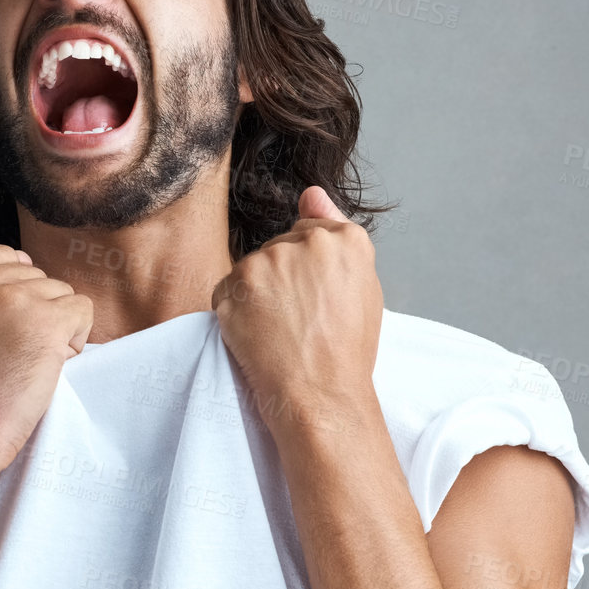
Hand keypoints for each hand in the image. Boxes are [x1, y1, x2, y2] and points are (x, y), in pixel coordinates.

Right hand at [0, 245, 93, 481]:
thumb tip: (27, 263)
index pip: (8, 259)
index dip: (13, 301)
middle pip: (37, 276)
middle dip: (33, 315)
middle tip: (5, 356)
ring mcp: (12, 297)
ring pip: (62, 293)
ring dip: (54, 329)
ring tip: (20, 364)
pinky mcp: (46, 320)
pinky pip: (83, 311)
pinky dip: (74, 341)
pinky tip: (44, 366)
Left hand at [210, 186, 383, 436]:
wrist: (320, 396)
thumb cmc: (346, 352)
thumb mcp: (362, 288)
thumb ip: (336, 232)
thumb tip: (311, 191)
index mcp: (346, 239)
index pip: (312, 232)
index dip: (309, 271)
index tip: (315, 300)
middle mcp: (306, 242)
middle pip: (280, 247)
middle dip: (283, 278)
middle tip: (300, 320)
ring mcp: (267, 261)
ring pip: (253, 268)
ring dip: (258, 294)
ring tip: (281, 330)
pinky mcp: (234, 284)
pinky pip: (227, 290)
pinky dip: (235, 311)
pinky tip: (258, 335)